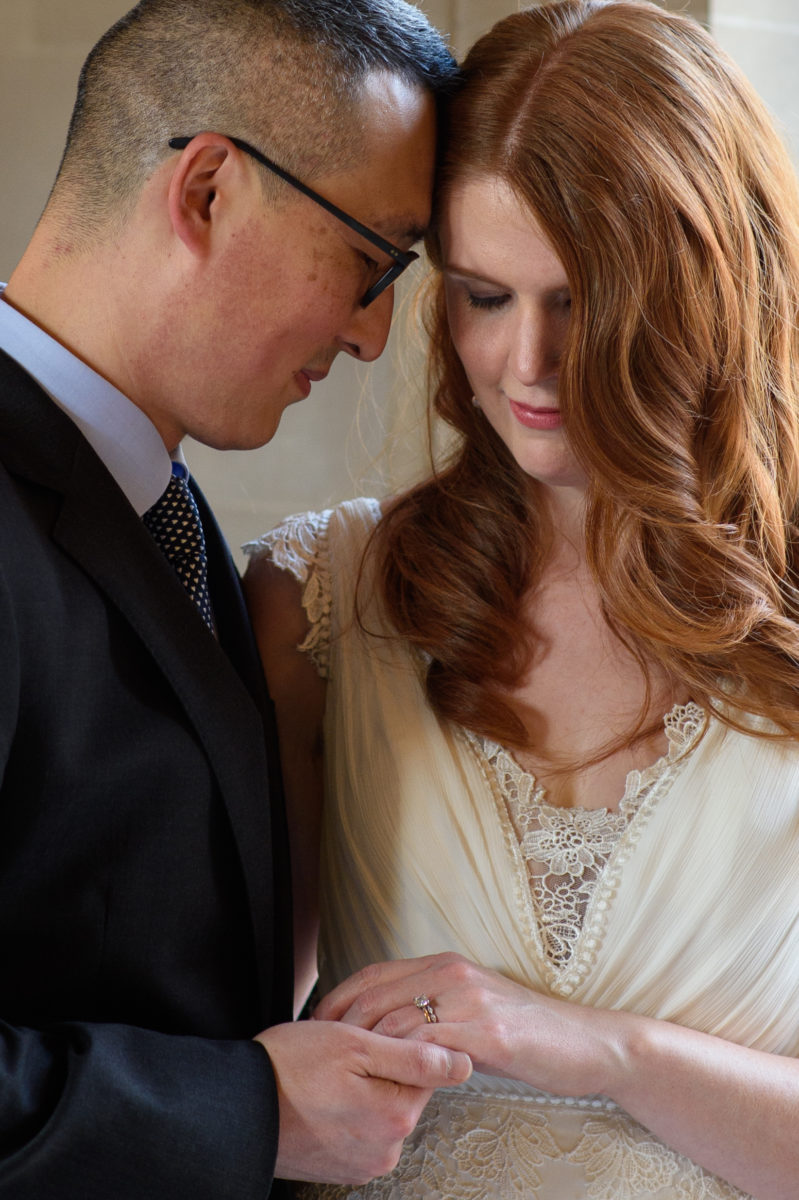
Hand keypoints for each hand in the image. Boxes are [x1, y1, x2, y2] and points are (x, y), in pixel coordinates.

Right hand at [255, 1017, 471, 1183]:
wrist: (236, 1106)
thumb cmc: (288, 1068)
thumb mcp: (355, 1044)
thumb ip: (414, 1055)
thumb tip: (463, 1063)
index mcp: (396, 1115)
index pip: (426, 1067)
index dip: (398, 1042)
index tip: (368, 1036)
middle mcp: (386, 1148)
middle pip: (404, 1089)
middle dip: (380, 1066)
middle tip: (341, 1054)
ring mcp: (363, 1162)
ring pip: (381, 1107)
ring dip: (363, 1087)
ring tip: (326, 1075)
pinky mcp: (342, 1167)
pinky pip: (360, 1128)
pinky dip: (346, 1109)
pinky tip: (321, 1095)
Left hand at [314, 951, 626, 1098]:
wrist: (585, 1043)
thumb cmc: (524, 1032)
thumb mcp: (470, 1011)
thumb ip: (431, 1011)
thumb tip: (384, 1031)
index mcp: (444, 965)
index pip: (373, 974)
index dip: (338, 1000)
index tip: (316, 1028)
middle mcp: (452, 973)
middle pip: (374, 996)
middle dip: (340, 1028)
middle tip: (320, 1057)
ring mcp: (470, 1001)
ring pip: (395, 1020)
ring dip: (365, 1051)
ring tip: (347, 1077)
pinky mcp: (487, 1033)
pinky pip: (428, 1047)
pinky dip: (403, 1065)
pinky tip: (391, 1085)